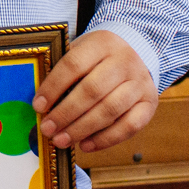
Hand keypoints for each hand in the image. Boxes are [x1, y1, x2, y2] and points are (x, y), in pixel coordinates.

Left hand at [31, 30, 158, 154]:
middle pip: (92, 91)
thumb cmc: (98, 57)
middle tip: (48, 129)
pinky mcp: (149, 103)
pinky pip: (128, 126)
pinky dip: (105, 139)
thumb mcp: (82, 52)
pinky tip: (85, 145)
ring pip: (110, 110)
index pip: (74, 65)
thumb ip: (63, 73)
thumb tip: (40, 105)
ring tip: (61, 140)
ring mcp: (140, 83)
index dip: (54, 87)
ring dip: (82, 129)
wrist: (137, 52)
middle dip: (66, 113)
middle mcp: (125, 61)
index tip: (38, 106)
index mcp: (103, 43)